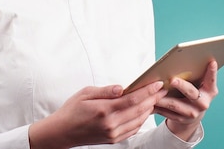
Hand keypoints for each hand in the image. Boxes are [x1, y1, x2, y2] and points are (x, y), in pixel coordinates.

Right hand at [29, 81, 166, 148]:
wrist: (61, 133)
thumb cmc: (72, 110)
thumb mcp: (85, 93)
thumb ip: (106, 90)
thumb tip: (122, 87)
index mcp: (104, 110)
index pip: (132, 99)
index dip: (147, 91)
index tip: (158, 84)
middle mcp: (110, 124)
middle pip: (139, 110)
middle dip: (153, 98)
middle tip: (162, 89)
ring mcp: (113, 134)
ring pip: (138, 121)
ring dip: (149, 109)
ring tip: (156, 98)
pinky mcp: (113, 139)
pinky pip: (133, 130)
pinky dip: (141, 120)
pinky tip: (145, 111)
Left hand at [154, 60, 218, 140]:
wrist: (193, 113)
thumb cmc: (195, 91)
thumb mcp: (200, 84)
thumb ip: (197, 74)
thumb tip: (185, 59)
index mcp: (210, 91)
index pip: (211, 80)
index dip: (212, 72)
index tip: (211, 62)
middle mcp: (203, 103)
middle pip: (191, 93)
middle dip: (182, 86)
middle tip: (172, 79)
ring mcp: (192, 113)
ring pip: (175, 104)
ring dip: (163, 97)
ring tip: (154, 90)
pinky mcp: (181, 120)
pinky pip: (167, 112)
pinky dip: (158, 106)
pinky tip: (150, 101)